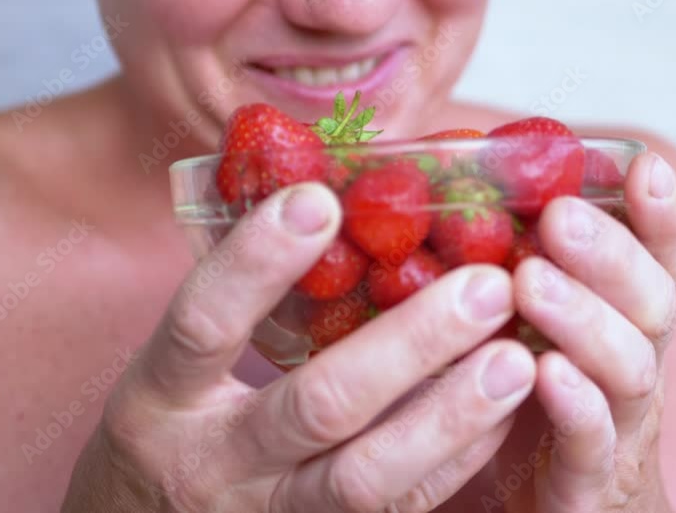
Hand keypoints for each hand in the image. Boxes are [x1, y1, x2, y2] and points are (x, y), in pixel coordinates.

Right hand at [61, 183, 537, 512]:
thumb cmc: (175, 431)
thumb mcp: (172, 371)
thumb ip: (238, 301)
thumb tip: (326, 194)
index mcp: (160, 400)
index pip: (202, 325)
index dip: (257, 263)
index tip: (322, 201)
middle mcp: (213, 466)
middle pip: (317, 406)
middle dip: (410, 344)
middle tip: (486, 287)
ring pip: (368, 477)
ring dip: (451, 413)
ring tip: (515, 356)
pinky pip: (402, 508)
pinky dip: (457, 457)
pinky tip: (502, 409)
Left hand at [496, 152, 675, 511]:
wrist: (552, 507)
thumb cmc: (532, 402)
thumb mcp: (526, 323)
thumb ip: (510, 259)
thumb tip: (456, 174)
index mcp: (621, 319)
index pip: (658, 259)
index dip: (661, 216)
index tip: (647, 167)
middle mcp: (634, 363)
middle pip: (652, 303)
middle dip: (610, 254)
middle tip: (559, 216)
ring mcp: (621, 425)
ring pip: (630, 367)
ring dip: (584, 319)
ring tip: (531, 283)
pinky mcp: (591, 481)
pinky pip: (595, 443)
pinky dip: (577, 406)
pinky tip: (545, 372)